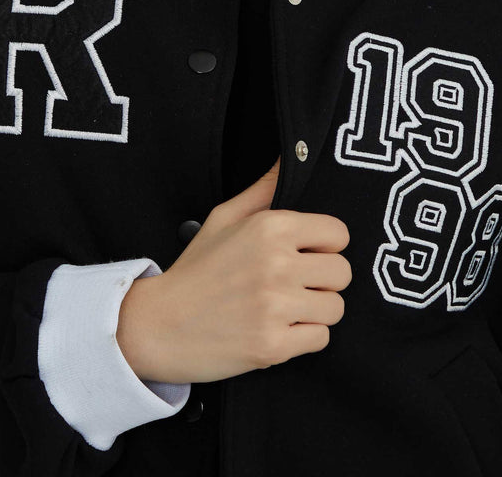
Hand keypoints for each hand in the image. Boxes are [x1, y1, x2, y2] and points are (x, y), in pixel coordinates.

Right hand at [116, 156, 351, 383]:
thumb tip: (289, 157)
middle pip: (343, 273)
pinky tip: (279, 329)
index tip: (306, 254)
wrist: (158, 325)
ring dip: (316, 311)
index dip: (325, 245)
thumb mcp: (224, 217)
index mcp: (269, 227)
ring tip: (287, 308)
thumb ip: (263, 189)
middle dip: (324, 280)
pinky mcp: (273, 346)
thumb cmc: (195, 270)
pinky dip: (304, 338)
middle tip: (297, 284)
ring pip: (335, 308)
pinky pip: (321, 339)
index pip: (338, 233)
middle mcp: (277, 264)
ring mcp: (276, 307)